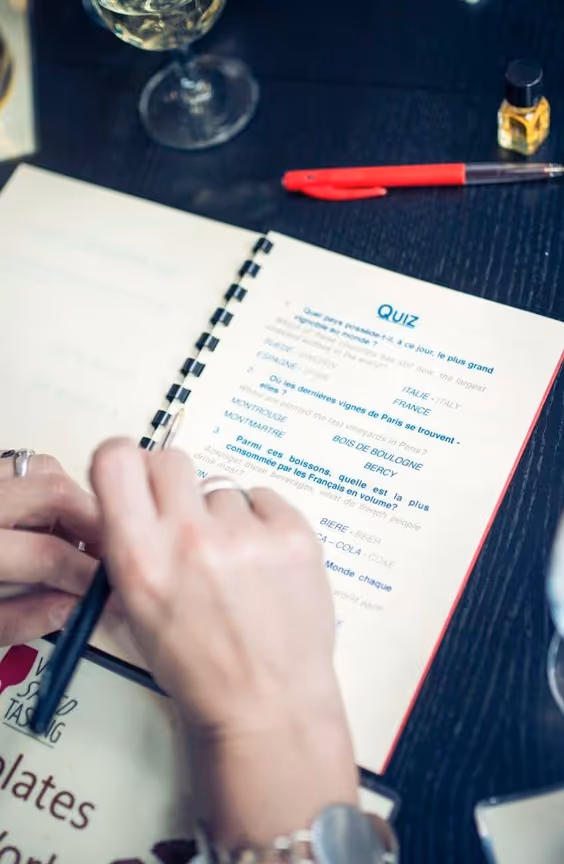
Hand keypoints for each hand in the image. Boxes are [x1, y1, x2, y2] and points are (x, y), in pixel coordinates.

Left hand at [0, 452, 99, 644]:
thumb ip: (20, 618)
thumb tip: (74, 606)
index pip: (45, 553)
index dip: (88, 574)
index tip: (109, 590)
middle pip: (53, 491)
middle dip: (93, 524)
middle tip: (108, 555)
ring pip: (42, 468)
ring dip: (72, 500)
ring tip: (78, 537)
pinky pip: (21, 465)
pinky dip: (46, 487)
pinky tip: (47, 520)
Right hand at [91, 439, 357, 843]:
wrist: (267, 705)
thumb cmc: (198, 669)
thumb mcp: (137, 613)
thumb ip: (129, 547)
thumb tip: (133, 499)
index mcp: (141, 557)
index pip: (116, 459)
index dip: (124, 462)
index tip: (136, 477)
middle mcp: (189, 536)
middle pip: (172, 460)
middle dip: (174, 485)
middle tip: (187, 518)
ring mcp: (247, 534)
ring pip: (223, 488)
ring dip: (224, 516)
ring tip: (236, 564)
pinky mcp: (295, 534)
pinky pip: (264, 498)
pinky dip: (262, 522)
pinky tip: (264, 563)